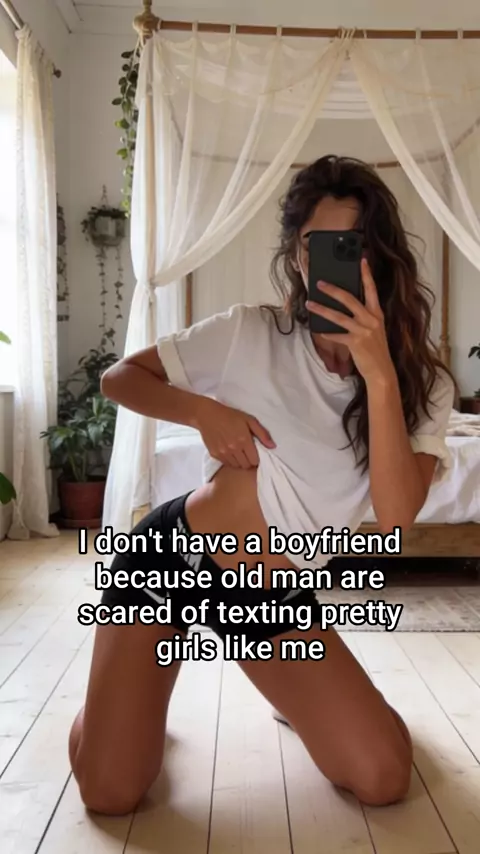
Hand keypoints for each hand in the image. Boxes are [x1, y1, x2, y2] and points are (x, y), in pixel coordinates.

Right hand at [193, 398, 275, 468]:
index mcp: (244, 440)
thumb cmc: (230, 415)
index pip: (255, 460)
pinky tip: (230, 452)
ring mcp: (223, 453)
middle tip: (248, 454)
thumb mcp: (249, 420)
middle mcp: (233, 449)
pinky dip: (230, 461)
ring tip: (239, 453)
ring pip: (236, 466)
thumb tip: (273, 446)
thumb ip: (262, 434)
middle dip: (249, 462)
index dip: (257, 459)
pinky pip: (226, 463)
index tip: (255, 454)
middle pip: (246, 465)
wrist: (207, 415)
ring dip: (240, 462)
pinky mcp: (214, 454)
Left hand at [306, 258, 395, 384]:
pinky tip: (318, 330)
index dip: (366, 274)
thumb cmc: (375, 349)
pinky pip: (336, 335)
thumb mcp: (374, 329)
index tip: (361, 260)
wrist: (381, 370)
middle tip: (320, 283)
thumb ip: (364, 316)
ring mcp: (363, 331)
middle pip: (350, 299)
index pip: (372, 289)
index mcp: (377, 313)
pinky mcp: (355, 343)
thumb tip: (346, 305)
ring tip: (310, 304)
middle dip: (333, 289)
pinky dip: (326, 333)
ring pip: (339, 316)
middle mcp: (371, 319)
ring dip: (322, 309)